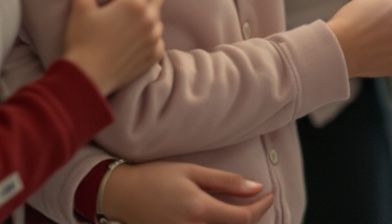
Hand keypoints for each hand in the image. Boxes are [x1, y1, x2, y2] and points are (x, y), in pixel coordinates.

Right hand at [62, 0, 165, 93]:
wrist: (85, 81)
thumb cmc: (80, 41)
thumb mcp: (81, 5)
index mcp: (135, 2)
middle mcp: (151, 19)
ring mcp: (155, 38)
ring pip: (157, 13)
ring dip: (146, 6)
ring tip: (126, 10)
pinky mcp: (154, 55)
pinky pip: (157, 34)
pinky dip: (148, 28)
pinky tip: (131, 32)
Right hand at [99, 160, 273, 222]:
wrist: (122, 194)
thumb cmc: (156, 178)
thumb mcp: (192, 172)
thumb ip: (225, 182)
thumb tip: (256, 187)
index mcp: (200, 211)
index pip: (243, 218)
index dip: (261, 208)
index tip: (269, 195)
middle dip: (251, 217)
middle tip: (257, 201)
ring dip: (234, 223)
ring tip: (240, 210)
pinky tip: (220, 217)